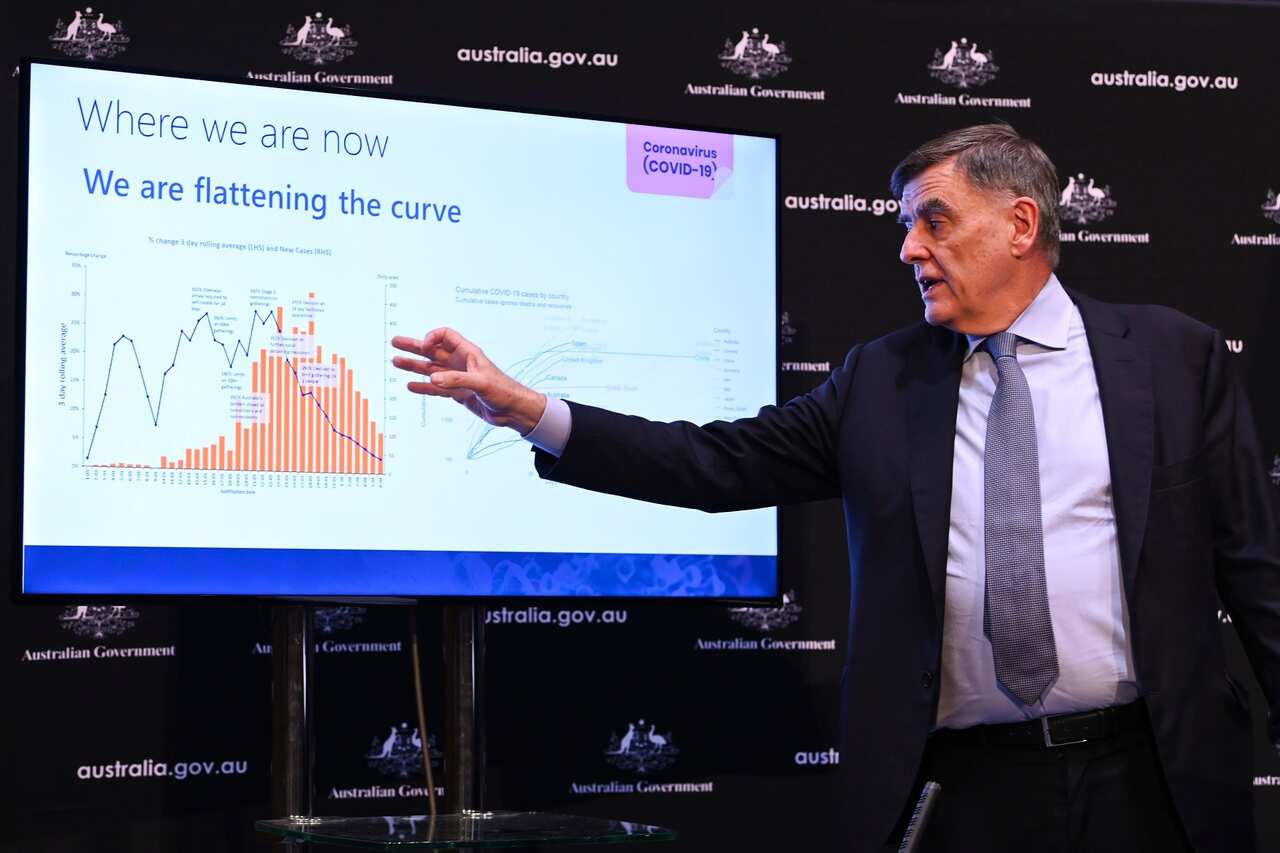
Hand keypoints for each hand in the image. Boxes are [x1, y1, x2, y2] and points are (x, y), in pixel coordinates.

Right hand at [391, 328, 546, 434]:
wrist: (513, 410)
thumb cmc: (503, 390)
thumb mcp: (481, 383)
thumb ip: (456, 380)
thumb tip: (431, 378)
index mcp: (468, 353)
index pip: (445, 336)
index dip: (432, 337)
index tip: (424, 347)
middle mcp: (460, 363)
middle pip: (432, 350)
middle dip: (414, 346)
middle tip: (395, 342)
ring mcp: (457, 378)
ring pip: (431, 369)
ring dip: (414, 366)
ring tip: (395, 361)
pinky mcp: (457, 393)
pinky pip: (435, 388)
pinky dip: (423, 387)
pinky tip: (410, 386)